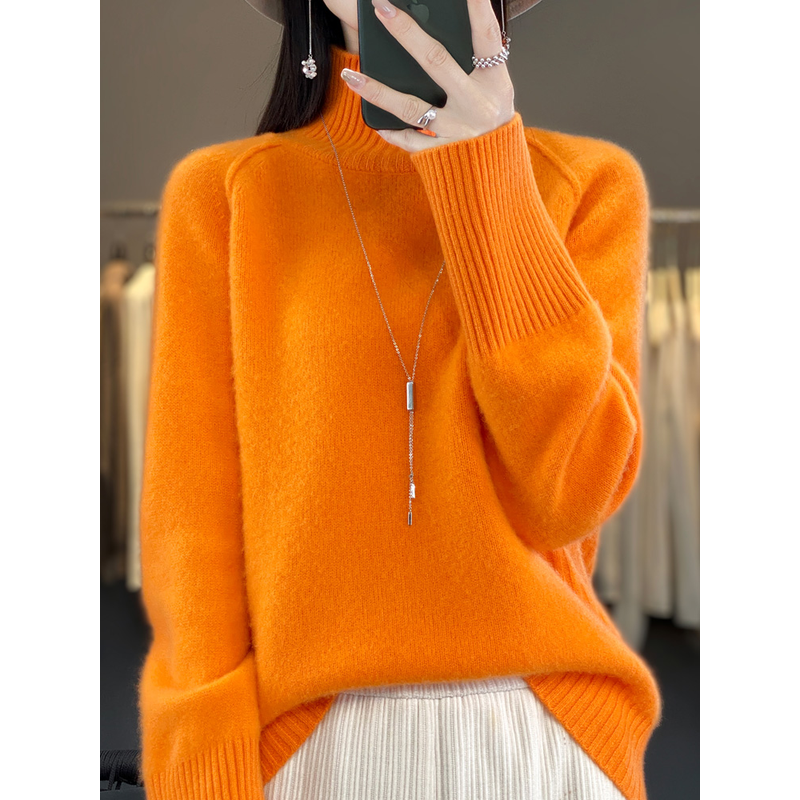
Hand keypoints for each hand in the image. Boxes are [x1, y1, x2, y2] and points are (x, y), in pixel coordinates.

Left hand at [340, 0, 515, 152]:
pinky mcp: (444, 153)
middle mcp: (476, 105)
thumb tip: (438, 36)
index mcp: (494, 83)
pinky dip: (393, 133)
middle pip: (436, 62)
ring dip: (378, 91)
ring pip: (411, 107)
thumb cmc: (494, 126)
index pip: (487, 39)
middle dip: (407, 33)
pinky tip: (376, 124)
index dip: (479, 12)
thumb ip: (477, 66)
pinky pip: (412, 141)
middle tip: (383, 8)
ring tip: (350, 75)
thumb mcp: (496, 91)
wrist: (498, 176)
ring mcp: (458, 131)